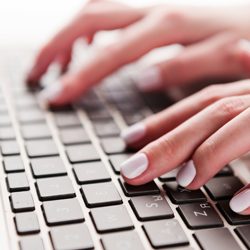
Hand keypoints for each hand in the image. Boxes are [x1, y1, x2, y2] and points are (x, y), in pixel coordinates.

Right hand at [27, 0, 249, 105]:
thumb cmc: (247, 38)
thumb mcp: (224, 59)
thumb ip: (184, 68)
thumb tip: (143, 79)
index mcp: (168, 25)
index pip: (108, 51)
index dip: (78, 76)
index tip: (54, 97)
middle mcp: (153, 10)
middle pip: (89, 21)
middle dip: (56, 49)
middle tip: (35, 76)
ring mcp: (151, 8)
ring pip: (95, 14)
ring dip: (67, 38)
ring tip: (51, 65)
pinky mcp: (152, 14)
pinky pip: (111, 17)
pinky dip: (90, 34)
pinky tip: (86, 50)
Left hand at [120, 79, 249, 214]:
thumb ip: (227, 123)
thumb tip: (188, 146)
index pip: (203, 100)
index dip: (164, 119)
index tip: (130, 137)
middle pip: (213, 112)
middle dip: (169, 141)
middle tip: (132, 169)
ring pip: (241, 126)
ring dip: (209, 154)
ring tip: (182, 181)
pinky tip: (237, 206)